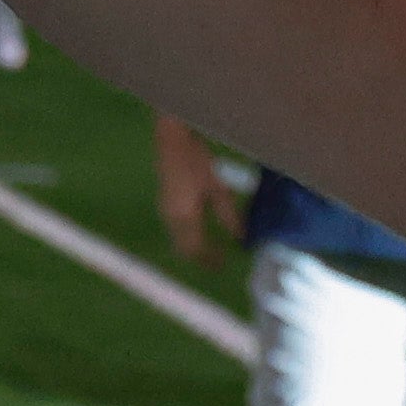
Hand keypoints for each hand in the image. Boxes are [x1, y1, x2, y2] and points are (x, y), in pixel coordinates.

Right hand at [153, 114, 226, 266]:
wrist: (172, 140)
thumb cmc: (196, 161)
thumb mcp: (218, 188)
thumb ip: (229, 215)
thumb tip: (241, 237)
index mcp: (185, 217)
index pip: (197, 248)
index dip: (209, 259)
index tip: (222, 266)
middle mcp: (172, 218)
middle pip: (183, 248)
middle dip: (199, 257)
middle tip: (216, 263)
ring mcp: (165, 211)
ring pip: (177, 240)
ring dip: (191, 248)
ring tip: (209, 250)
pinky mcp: (164, 203)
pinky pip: (174, 229)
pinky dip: (186, 237)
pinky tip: (197, 232)